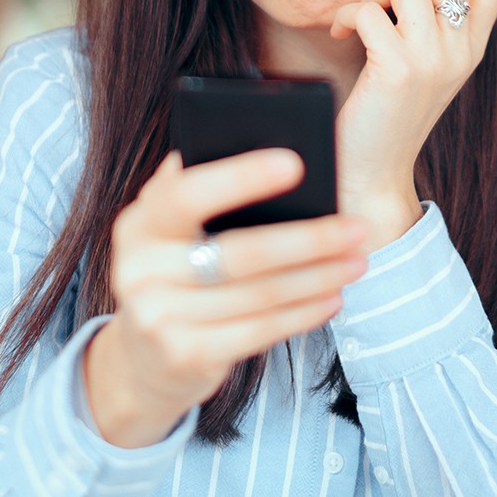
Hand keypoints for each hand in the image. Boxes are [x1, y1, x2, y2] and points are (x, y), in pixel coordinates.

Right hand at [83, 149, 367, 446]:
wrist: (144, 360)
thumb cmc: (175, 273)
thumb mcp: (168, 230)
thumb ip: (192, 189)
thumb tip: (245, 136)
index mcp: (139, 224)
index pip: (187, 195)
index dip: (240, 178)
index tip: (296, 163)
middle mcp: (140, 271)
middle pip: (240, 252)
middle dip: (309, 239)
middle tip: (357, 228)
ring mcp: (159, 319)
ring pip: (259, 295)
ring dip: (318, 277)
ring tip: (357, 261)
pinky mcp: (187, 357)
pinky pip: (259, 331)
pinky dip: (303, 314)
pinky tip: (333, 298)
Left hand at [329, 0, 496, 246]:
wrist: (374, 173)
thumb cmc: (389, 112)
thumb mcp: (428, 64)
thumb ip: (434, 21)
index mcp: (473, 47)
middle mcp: (461, 51)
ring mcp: (433, 60)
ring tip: (363, 16)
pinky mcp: (397, 70)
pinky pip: (369, 10)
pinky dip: (346, 15)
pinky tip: (341, 35)